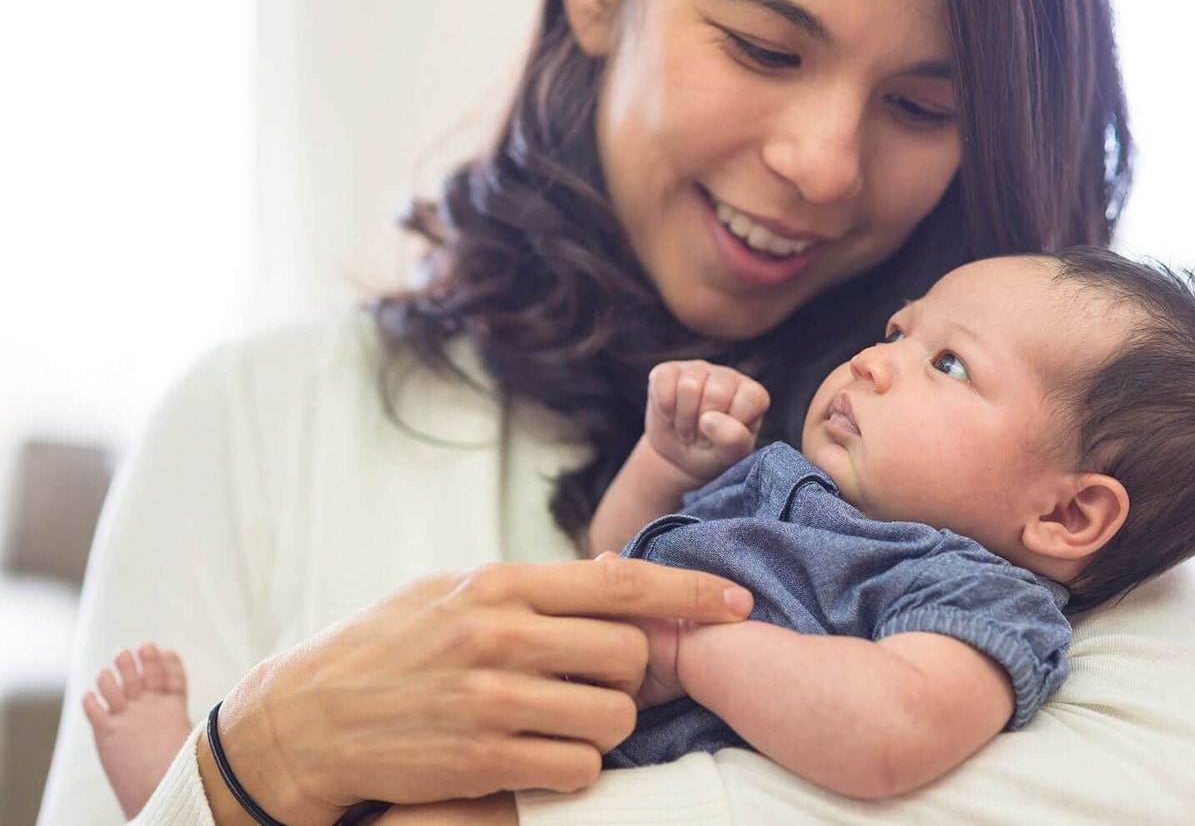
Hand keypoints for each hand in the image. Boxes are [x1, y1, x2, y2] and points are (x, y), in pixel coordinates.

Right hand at [200, 557, 754, 824]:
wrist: (307, 718)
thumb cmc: (386, 646)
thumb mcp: (450, 591)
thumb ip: (529, 588)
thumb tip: (613, 577)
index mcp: (498, 582)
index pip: (618, 580)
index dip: (689, 590)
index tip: (736, 603)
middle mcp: (501, 634)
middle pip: (630, 654)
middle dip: (635, 672)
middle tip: (609, 680)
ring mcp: (494, 700)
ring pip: (613, 717)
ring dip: (604, 723)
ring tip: (560, 717)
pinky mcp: (485, 761)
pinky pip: (580, 768)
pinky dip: (574, 766)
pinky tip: (537, 753)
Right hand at [645, 360, 769, 483]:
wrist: (679, 457)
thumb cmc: (713, 453)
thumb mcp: (731, 455)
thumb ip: (734, 439)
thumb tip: (709, 419)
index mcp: (752, 395)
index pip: (750, 400)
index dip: (732, 426)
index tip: (724, 438)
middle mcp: (727, 376)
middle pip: (716, 393)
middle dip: (703, 424)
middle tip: (700, 436)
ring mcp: (697, 370)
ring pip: (689, 386)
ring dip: (683, 419)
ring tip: (686, 428)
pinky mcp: (668, 371)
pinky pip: (663, 381)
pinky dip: (664, 407)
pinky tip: (669, 415)